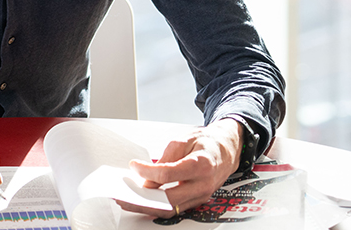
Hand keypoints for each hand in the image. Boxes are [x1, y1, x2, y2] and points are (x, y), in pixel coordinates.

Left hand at [118, 118, 242, 217]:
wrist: (227, 151)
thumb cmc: (206, 143)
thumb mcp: (184, 140)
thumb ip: (166, 157)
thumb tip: (148, 176)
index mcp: (201, 165)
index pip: (168, 174)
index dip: (147, 171)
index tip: (134, 166)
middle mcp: (203, 185)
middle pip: (170, 199)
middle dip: (143, 199)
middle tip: (123, 194)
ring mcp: (202, 196)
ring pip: (172, 209)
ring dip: (147, 207)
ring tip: (128, 201)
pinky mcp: (197, 201)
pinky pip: (176, 209)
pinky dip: (158, 207)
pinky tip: (143, 202)